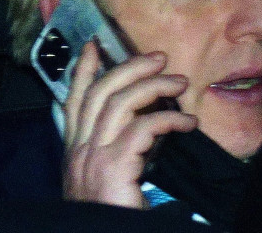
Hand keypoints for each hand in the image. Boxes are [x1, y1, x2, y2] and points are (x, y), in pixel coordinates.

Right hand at [62, 42, 197, 208]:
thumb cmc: (109, 216)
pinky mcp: (113, 167)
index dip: (83, 69)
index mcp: (74, 151)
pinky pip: (143, 128)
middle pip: (100, 92)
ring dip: (153, 86)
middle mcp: (79, 149)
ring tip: (179, 82)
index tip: (94, 45)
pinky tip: (188, 122)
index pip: (74, 100)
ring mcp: (93, 157)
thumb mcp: (102, 182)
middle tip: (157, 57)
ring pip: (120, 102)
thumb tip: (137, 129)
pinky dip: (168, 119)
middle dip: (129, 67)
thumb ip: (110, 155)